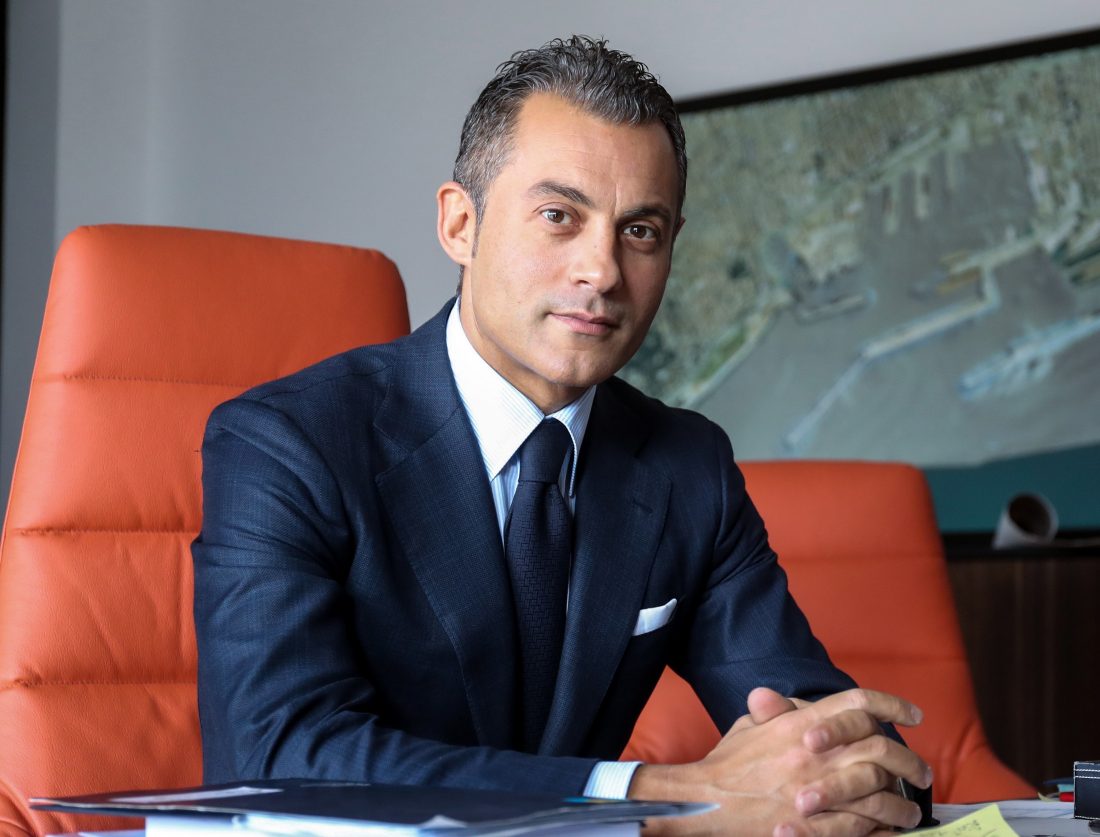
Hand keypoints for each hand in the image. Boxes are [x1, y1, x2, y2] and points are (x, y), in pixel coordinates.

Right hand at [629, 687, 930, 836]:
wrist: (707, 800)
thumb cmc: (729, 763)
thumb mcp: (751, 726)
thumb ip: (778, 712)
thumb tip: (783, 695)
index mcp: (801, 724)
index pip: (858, 703)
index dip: (891, 705)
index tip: (913, 715)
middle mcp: (814, 753)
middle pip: (880, 749)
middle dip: (909, 761)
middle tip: (922, 772)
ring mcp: (817, 790)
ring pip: (879, 794)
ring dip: (901, 803)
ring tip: (910, 810)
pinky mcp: (816, 825)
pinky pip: (862, 826)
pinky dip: (881, 829)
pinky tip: (889, 830)